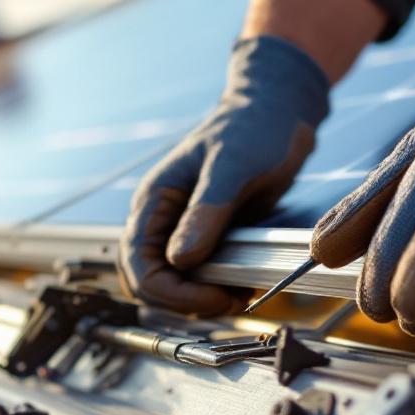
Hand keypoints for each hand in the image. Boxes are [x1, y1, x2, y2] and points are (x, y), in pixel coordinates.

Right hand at [118, 36, 328, 315]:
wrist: (277, 113)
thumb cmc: (253, 128)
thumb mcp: (233, 166)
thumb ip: (207, 211)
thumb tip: (180, 259)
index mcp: (153, 200)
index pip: (137, 264)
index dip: (171, 291)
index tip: (215, 294)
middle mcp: (160, 220)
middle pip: (146, 283)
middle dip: (183, 301)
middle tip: (230, 299)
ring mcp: (181, 231)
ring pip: (170, 286)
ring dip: (198, 300)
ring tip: (238, 292)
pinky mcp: (205, 239)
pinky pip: (196, 278)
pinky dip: (214, 289)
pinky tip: (242, 283)